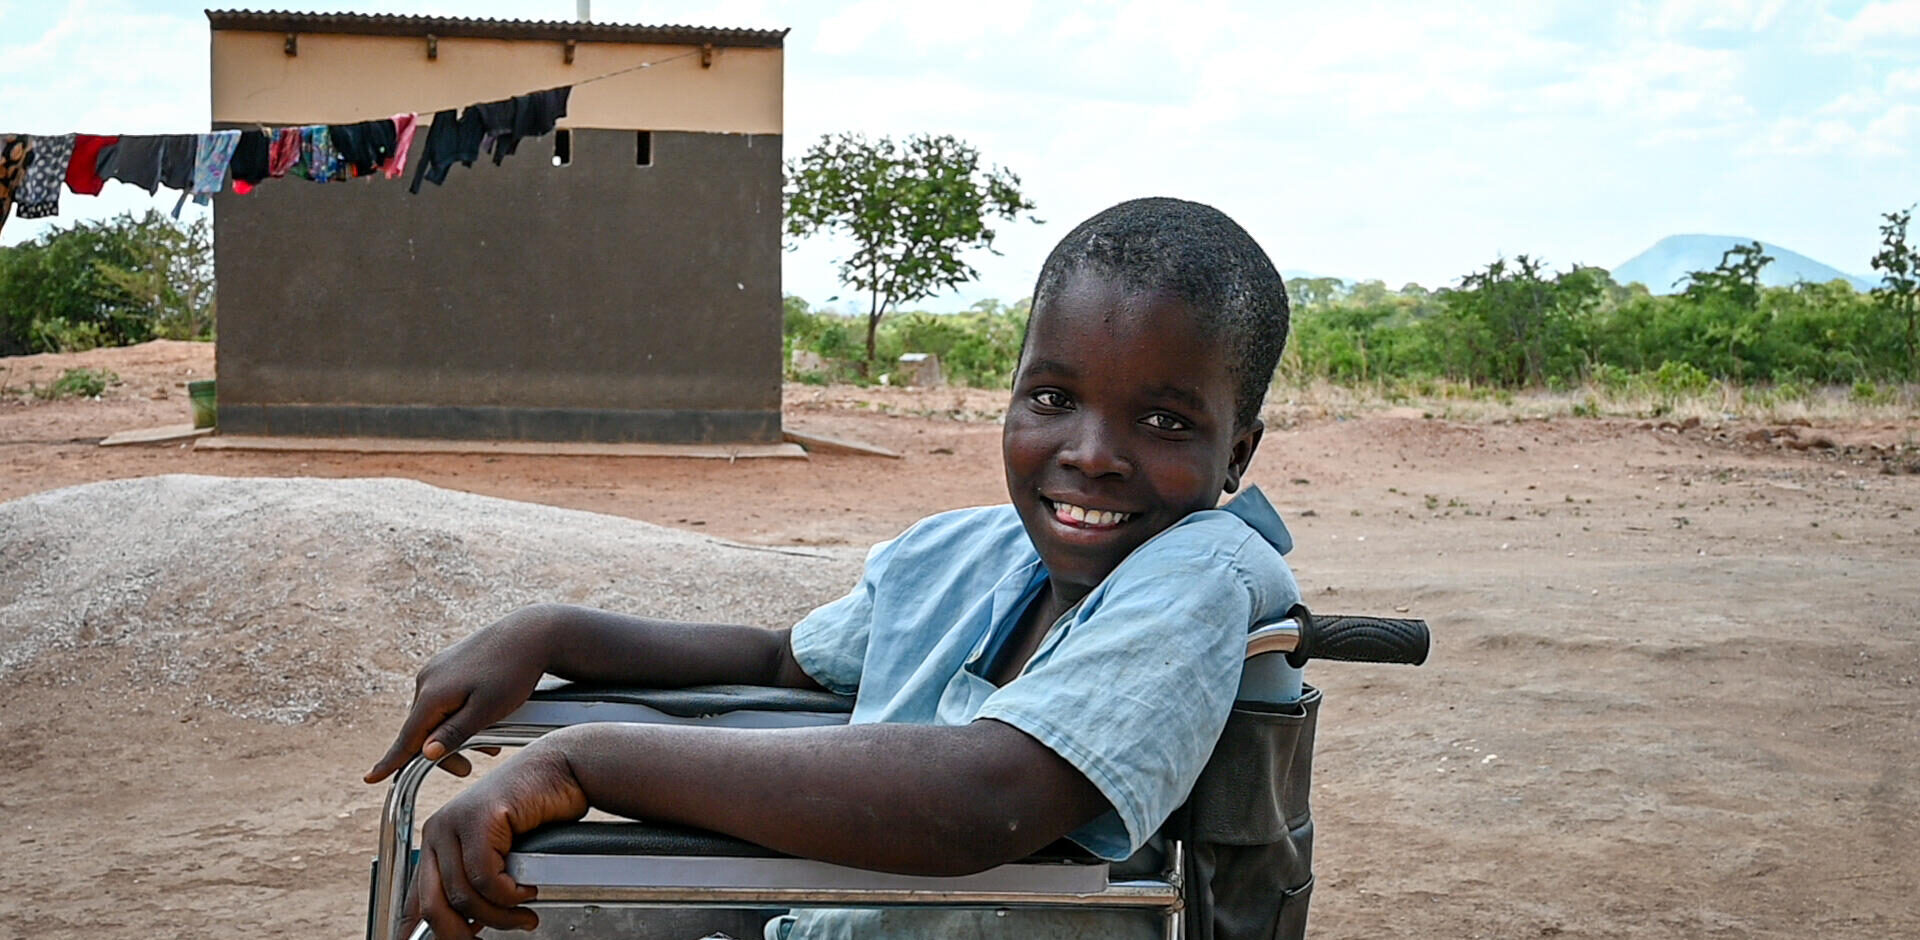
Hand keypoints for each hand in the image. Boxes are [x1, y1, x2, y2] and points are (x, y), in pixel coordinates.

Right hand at [366, 608, 554, 782]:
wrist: (531, 634)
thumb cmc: (512, 674)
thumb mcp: (487, 710)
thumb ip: (454, 733)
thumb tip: (422, 754)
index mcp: (432, 694)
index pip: (407, 738)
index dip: (391, 762)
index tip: (371, 778)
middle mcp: (427, 679)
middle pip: (424, 729)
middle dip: (443, 752)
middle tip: (467, 770)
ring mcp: (437, 669)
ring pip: (437, 714)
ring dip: (456, 734)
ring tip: (490, 746)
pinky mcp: (449, 663)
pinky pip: (446, 698)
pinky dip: (459, 715)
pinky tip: (483, 720)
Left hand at [404, 742, 590, 939]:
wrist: (564, 770)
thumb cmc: (538, 811)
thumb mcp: (498, 856)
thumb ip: (475, 886)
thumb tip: (465, 930)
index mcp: (436, 841)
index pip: (414, 901)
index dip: (416, 934)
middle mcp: (438, 831)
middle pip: (432, 905)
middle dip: (459, 935)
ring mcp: (455, 822)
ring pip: (465, 896)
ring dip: (500, 915)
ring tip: (524, 914)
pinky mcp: (479, 818)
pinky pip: (486, 878)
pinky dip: (509, 894)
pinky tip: (526, 889)